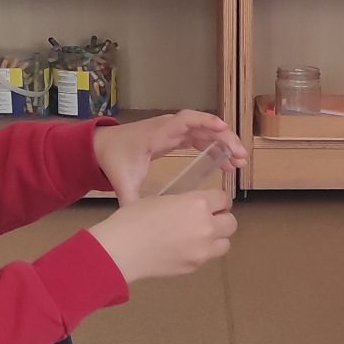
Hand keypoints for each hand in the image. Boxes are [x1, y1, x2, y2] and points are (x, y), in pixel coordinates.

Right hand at [86, 189, 235, 282]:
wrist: (121, 249)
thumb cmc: (134, 219)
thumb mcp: (162, 200)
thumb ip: (185, 203)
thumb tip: (193, 208)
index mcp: (197, 203)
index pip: (224, 199)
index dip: (218, 201)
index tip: (212, 204)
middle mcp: (206, 226)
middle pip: (231, 223)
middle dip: (221, 219)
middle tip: (208, 219)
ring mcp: (203, 249)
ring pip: (225, 243)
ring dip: (217, 238)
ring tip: (199, 237)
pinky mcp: (195, 265)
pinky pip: (208, 256)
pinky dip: (202, 252)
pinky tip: (185, 248)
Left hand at [94, 111, 246, 203]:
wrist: (102, 146)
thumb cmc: (114, 159)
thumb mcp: (122, 181)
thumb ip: (129, 200)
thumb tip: (135, 223)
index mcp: (158, 134)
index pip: (185, 121)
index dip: (205, 122)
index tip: (223, 129)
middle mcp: (169, 128)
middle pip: (203, 126)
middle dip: (224, 138)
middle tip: (241, 156)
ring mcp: (174, 131)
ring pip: (205, 132)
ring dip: (224, 143)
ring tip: (239, 162)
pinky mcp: (176, 137)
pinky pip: (201, 138)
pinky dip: (215, 147)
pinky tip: (226, 162)